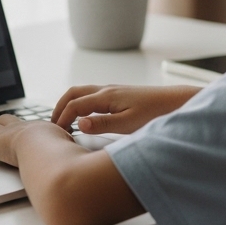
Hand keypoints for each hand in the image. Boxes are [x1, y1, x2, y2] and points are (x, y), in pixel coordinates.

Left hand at [0, 114, 70, 166]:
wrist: (48, 149)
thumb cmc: (63, 152)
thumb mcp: (73, 153)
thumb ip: (74, 156)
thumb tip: (86, 164)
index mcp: (41, 129)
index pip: (30, 127)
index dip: (25, 130)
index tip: (25, 134)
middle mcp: (22, 127)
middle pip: (7, 120)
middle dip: (2, 124)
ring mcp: (6, 134)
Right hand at [51, 85, 200, 134]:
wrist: (174, 102)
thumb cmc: (154, 114)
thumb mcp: (128, 124)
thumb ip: (102, 124)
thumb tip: (78, 123)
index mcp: (105, 97)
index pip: (74, 106)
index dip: (61, 119)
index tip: (55, 134)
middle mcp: (106, 90)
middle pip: (73, 93)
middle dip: (59, 107)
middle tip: (52, 125)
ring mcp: (112, 90)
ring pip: (81, 92)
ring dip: (68, 104)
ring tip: (63, 121)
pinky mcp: (118, 94)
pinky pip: (91, 95)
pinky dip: (79, 103)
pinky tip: (83, 116)